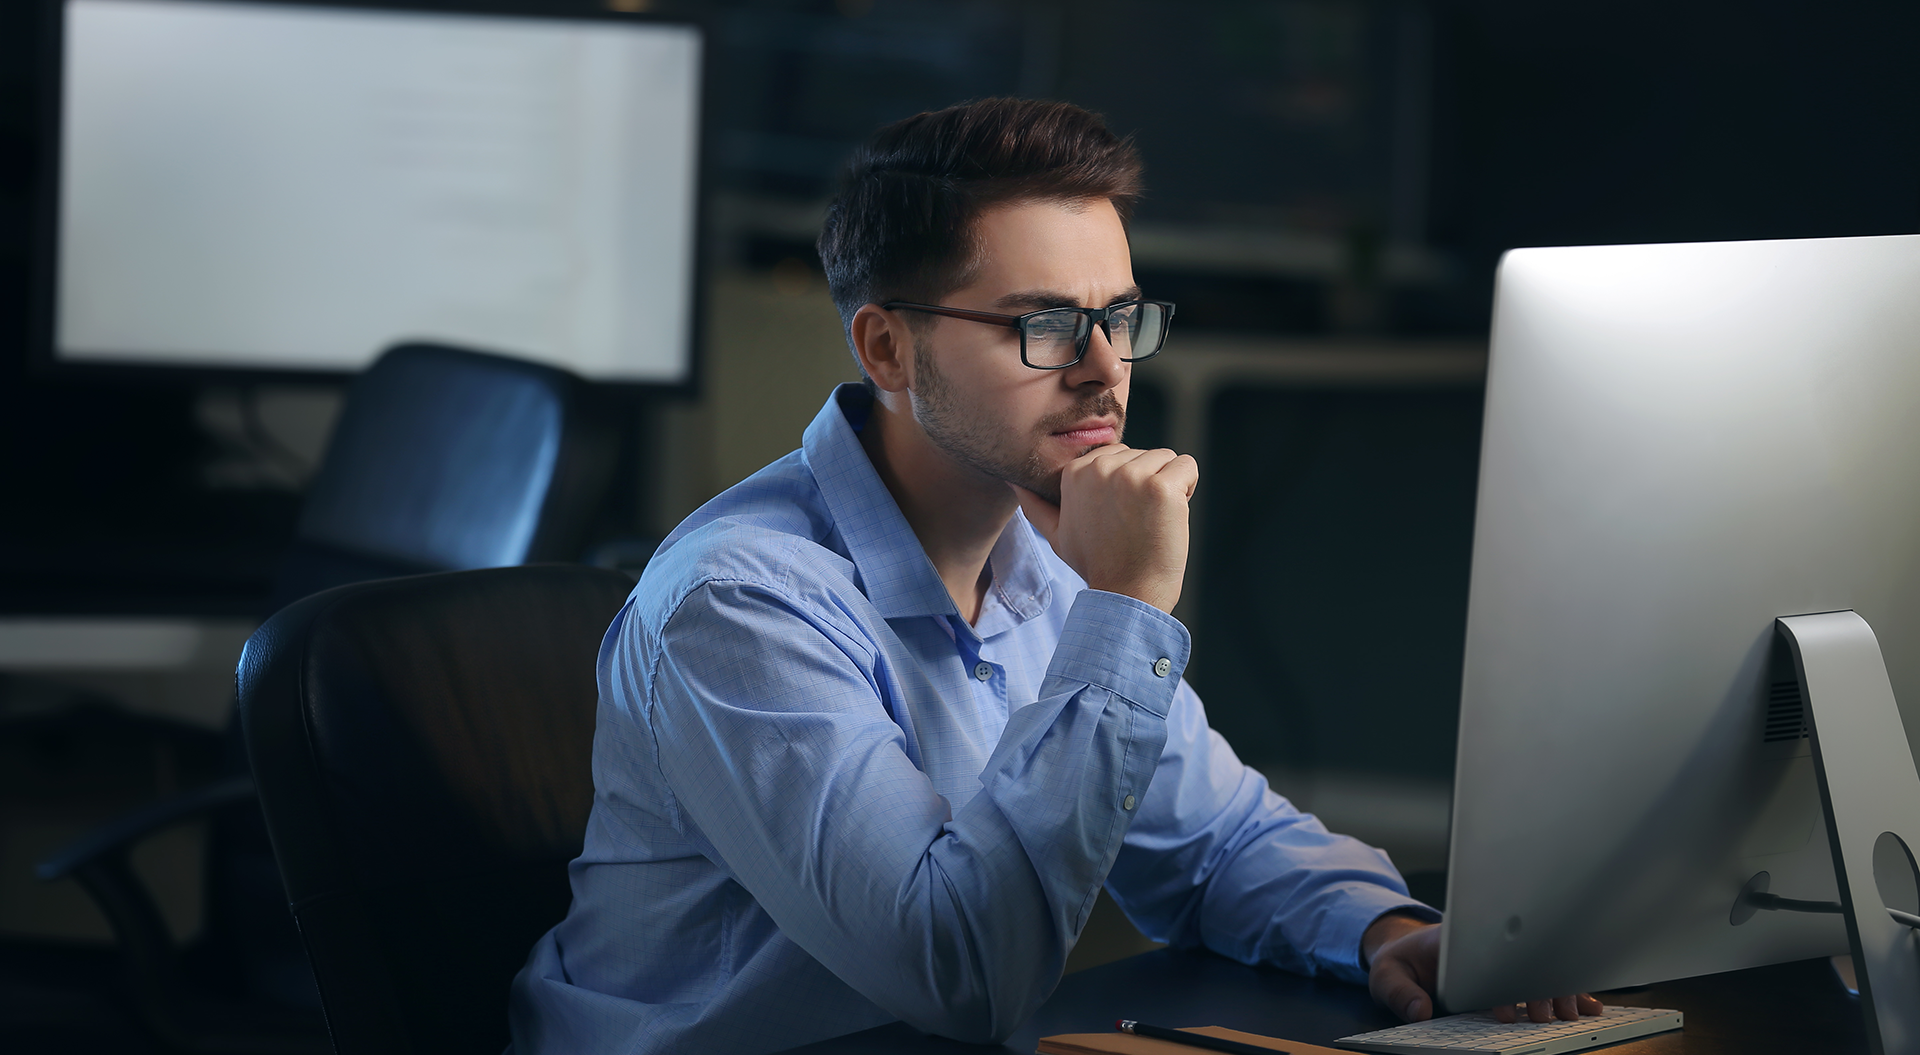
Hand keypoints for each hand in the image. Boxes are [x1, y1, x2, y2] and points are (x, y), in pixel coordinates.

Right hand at [1011, 445, 1197, 614]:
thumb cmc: (1096, 565)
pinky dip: (1188, 488)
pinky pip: (1187, 466)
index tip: (1119, 518)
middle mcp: (1101, 467)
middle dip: (1147, 483)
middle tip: (1135, 523)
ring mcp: (1132, 476)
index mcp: (1075, 473)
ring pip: (1166, 459)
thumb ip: (1036, 506)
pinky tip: (1170, 517)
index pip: (1118, 455)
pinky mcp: (1161, 487)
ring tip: (1152, 521)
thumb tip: (1013, 483)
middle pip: (1143, 454)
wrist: (1127, 595)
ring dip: (1168, 486)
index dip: (1126, 485)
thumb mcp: (1057, 535)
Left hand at [1362, 915, 1603, 1023]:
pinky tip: (1591, 1006)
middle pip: (1523, 965)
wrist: (1408, 948)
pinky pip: (1547, 978)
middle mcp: (1488, 946)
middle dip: (1538, 992)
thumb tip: (1420, 1011)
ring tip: (1570, 1015)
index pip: (1486, 960)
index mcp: (1457, 941)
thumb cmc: (1400, 960)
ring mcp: (1506, 958)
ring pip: (1542, 971)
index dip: (1498, 986)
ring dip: (1560, 992)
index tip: (1503, 1011)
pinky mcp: (1515, 971)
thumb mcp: (1386, 975)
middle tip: (1542, 1018)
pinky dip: (1571, 991)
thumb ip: (1399, 993)